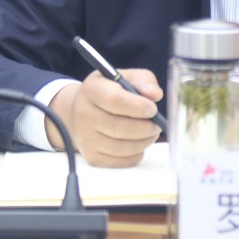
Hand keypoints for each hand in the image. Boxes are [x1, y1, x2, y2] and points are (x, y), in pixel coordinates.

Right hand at [47, 69, 163, 166]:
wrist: (80, 111)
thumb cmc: (109, 91)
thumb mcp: (125, 77)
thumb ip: (144, 80)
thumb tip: (155, 95)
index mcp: (92, 90)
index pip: (114, 100)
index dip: (137, 106)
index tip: (153, 109)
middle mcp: (84, 114)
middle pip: (120, 127)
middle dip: (146, 127)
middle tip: (158, 123)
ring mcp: (86, 138)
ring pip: (122, 147)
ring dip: (144, 141)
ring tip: (152, 132)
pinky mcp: (92, 156)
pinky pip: (120, 161)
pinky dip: (136, 154)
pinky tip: (140, 142)